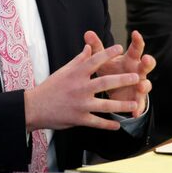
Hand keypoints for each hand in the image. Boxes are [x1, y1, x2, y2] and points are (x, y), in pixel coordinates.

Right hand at [24, 44, 139, 131]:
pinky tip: (118, 125)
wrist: (34, 107)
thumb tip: (89, 47)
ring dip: (122, 105)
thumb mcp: (64, 71)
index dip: (108, 53)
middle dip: (123, 79)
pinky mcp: (79, 118)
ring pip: (105, 105)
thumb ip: (79, 60)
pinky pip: (97, 122)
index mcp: (76, 74)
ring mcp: (80, 104)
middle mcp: (80, 88)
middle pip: (105, 82)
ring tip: (134, 104)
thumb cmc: (50, 87)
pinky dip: (108, 124)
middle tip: (137, 77)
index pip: (95, 60)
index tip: (120, 47)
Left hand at [84, 30, 154, 117]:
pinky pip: (139, 104)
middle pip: (146, 65)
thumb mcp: (103, 59)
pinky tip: (135, 112)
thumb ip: (96, 47)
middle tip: (146, 59)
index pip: (136, 48)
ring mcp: (139, 85)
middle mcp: (138, 71)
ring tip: (141, 86)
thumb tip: (87, 33)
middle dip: (147, 62)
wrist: (113, 89)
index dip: (137, 41)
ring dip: (145, 85)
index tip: (136, 33)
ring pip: (146, 85)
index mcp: (130, 59)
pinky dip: (138, 108)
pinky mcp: (137, 99)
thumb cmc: (110, 69)